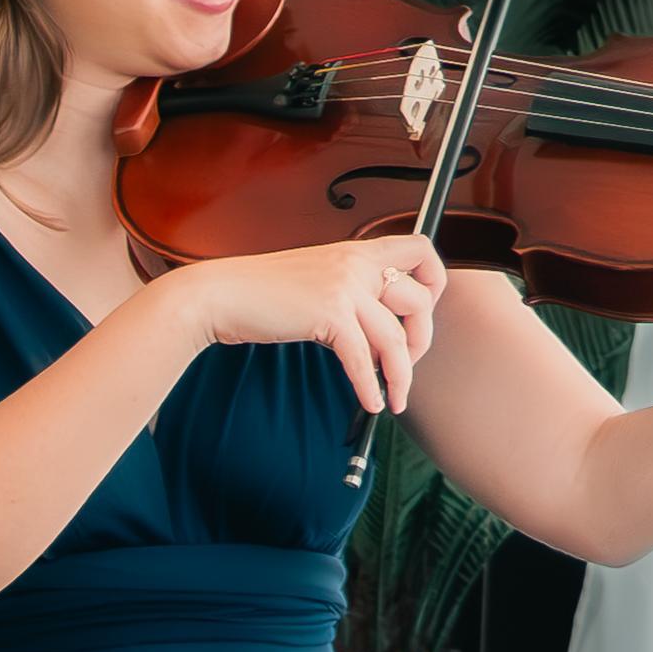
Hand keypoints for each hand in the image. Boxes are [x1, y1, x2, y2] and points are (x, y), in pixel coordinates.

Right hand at [155, 232, 446, 416]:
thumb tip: (377, 335)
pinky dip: (369, 386)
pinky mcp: (328, 314)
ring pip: (395, 338)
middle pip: (418, 302)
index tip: (420, 313)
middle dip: (421, 341)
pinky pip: (363, 359)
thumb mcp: (314, 280)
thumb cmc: (258, 294)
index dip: (434, 282)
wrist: (218, 295)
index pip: (421, 250)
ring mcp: (344, 287)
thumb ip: (349, 294)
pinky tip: (371, 402)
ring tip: (394, 398)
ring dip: (401, 376)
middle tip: (405, 364)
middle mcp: (355, 264)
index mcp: (355, 252)